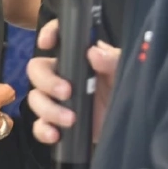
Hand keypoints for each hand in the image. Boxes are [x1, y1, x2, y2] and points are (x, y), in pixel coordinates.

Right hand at [26, 19, 119, 146]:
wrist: (131, 128)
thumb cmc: (129, 94)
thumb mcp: (125, 74)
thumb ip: (112, 60)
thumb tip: (93, 52)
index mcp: (79, 59)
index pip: (59, 38)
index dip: (48, 34)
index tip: (45, 43)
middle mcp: (63, 76)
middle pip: (37, 70)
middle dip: (47, 81)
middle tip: (67, 92)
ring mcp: (57, 101)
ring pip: (35, 98)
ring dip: (48, 109)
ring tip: (70, 120)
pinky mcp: (57, 125)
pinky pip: (39, 126)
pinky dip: (43, 130)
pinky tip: (56, 134)